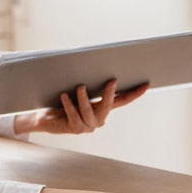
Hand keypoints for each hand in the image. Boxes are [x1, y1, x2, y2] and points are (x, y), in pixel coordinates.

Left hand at [14, 79, 148, 135]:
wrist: (45, 118)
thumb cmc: (61, 100)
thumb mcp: (76, 90)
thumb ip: (87, 82)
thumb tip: (92, 63)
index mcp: (103, 109)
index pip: (122, 100)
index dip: (135, 93)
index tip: (147, 84)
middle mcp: (98, 119)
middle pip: (109, 105)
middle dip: (110, 93)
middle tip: (111, 80)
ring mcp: (88, 126)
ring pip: (88, 110)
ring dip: (83, 98)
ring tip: (79, 87)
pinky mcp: (75, 129)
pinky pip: (74, 115)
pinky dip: (69, 104)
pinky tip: (64, 96)